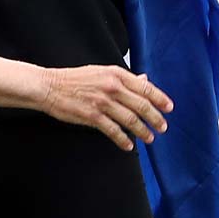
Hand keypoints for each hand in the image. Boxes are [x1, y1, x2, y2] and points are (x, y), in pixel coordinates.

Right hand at [37, 65, 173, 150]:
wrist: (49, 86)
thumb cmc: (75, 79)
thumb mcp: (102, 72)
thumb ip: (124, 78)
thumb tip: (145, 80)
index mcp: (116, 74)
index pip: (145, 87)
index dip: (160, 99)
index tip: (169, 108)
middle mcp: (112, 87)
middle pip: (141, 105)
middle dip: (155, 118)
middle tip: (162, 127)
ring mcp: (102, 102)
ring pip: (130, 119)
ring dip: (142, 131)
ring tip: (150, 138)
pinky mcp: (92, 116)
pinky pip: (113, 130)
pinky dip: (123, 139)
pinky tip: (129, 145)